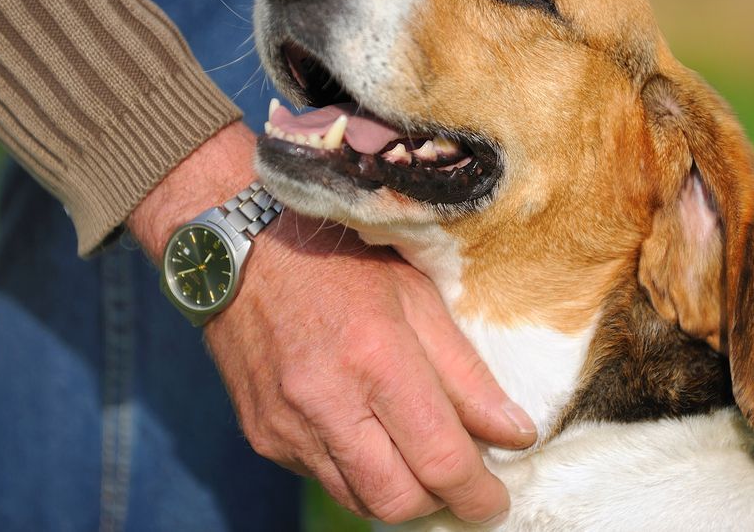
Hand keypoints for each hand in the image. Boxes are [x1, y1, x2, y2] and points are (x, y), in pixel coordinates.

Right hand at [127, 122, 536, 523]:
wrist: (239, 250)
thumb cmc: (339, 260)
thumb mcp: (416, 295)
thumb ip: (465, 372)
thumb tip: (515, 433)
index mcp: (376, 358)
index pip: (439, 460)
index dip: (478, 493)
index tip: (496, 496)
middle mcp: (326, 403)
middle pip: (397, 501)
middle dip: (440, 503)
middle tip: (464, 482)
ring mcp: (286, 427)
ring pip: (358, 501)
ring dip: (399, 492)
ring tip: (419, 457)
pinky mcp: (262, 437)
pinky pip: (322, 478)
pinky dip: (357, 472)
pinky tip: (369, 434)